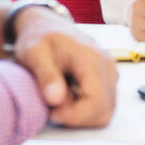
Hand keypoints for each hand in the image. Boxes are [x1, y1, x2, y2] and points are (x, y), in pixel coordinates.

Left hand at [12, 9, 117, 125]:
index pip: (96, 100)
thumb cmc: (40, 37)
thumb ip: (45, 74)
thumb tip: (56, 99)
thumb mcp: (33, 52)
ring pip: (106, 111)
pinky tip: (69, 99)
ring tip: (59, 103)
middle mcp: (107, 65)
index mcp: (91, 57)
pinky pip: (104, 105)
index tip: (52, 113)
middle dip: (77, 118)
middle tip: (52, 109)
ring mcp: (111, 72)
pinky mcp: (109, 78)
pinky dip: (86, 110)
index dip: (75, 115)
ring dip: (81, 116)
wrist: (48, 26)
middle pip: (103, 110)